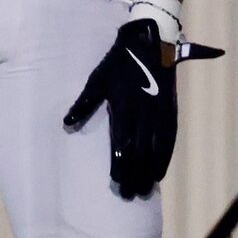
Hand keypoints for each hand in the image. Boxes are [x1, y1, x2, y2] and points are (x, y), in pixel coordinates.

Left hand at [63, 17, 181, 199]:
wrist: (150, 43)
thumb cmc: (118, 63)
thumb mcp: (97, 80)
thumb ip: (84, 103)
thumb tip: (66, 123)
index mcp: (125, 107)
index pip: (123, 144)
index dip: (120, 165)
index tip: (115, 182)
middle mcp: (145, 114)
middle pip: (141, 152)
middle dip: (134, 175)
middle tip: (128, 194)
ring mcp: (160, 113)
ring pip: (156, 150)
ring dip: (150, 172)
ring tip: (143, 190)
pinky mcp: (170, 111)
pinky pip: (169, 140)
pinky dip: (164, 158)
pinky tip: (159, 173)